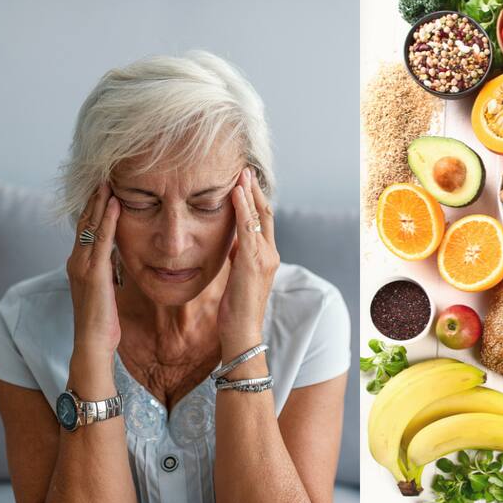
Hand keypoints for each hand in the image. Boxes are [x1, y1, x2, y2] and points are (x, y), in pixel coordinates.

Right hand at [66, 182, 121, 362]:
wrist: (93, 342)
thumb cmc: (104, 320)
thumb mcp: (107, 288)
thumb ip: (108, 269)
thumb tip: (116, 255)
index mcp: (80, 264)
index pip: (86, 229)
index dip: (93, 207)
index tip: (104, 188)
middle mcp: (77, 261)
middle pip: (85, 222)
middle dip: (94, 198)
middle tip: (104, 174)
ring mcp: (82, 265)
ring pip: (91, 226)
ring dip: (99, 202)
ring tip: (108, 180)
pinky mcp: (93, 272)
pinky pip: (102, 240)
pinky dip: (108, 219)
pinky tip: (115, 203)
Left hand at [216, 167, 279, 357]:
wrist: (242, 333)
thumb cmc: (236, 309)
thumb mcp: (237, 277)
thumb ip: (239, 257)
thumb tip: (232, 241)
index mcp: (267, 257)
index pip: (264, 222)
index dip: (256, 201)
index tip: (245, 182)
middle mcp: (270, 254)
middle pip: (266, 214)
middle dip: (256, 191)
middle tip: (245, 169)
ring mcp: (264, 258)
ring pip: (260, 217)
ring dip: (250, 193)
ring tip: (241, 173)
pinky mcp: (253, 262)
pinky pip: (249, 229)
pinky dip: (243, 209)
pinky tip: (235, 193)